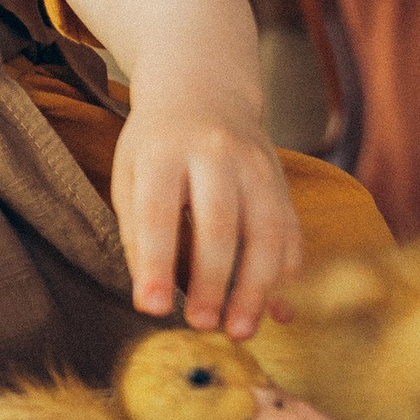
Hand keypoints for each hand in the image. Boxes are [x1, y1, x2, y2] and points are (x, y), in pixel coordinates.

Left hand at [109, 92, 304, 338]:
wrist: (204, 89)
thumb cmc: (157, 145)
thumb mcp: (130, 174)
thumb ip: (138, 233)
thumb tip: (154, 298)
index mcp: (164, 151)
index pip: (159, 212)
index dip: (156, 263)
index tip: (151, 308)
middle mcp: (216, 153)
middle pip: (220, 224)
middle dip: (212, 281)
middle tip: (201, 325)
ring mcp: (257, 166)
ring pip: (266, 232)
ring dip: (255, 288)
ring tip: (240, 331)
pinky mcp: (283, 182)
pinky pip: (290, 233)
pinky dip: (284, 275)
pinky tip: (273, 308)